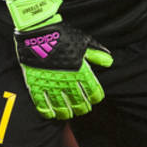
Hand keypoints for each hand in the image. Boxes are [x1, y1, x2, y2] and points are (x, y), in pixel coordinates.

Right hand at [5, 0, 113, 118]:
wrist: (37, 31)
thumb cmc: (62, 34)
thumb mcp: (83, 42)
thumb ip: (97, 54)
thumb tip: (109, 62)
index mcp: (80, 70)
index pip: (93, 90)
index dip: (95, 97)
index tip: (95, 99)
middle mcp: (67, 80)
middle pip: (78, 101)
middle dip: (83, 107)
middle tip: (83, 109)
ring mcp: (50, 83)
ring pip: (61, 106)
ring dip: (67, 112)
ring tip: (69, 114)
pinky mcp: (36, 84)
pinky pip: (42, 104)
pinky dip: (48, 112)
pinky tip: (52, 115)